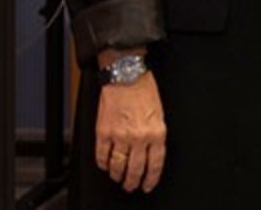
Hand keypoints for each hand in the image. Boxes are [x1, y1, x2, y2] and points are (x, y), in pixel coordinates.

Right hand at [94, 52, 165, 192]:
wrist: (126, 75)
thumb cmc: (144, 90)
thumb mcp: (159, 114)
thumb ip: (155, 135)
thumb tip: (151, 153)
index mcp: (156, 133)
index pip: (155, 164)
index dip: (151, 178)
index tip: (147, 185)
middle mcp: (139, 137)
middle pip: (135, 169)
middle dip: (133, 181)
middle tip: (131, 186)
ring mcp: (120, 136)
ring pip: (117, 165)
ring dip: (117, 175)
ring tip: (117, 178)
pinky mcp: (103, 132)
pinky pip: (102, 155)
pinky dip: (103, 163)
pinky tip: (105, 165)